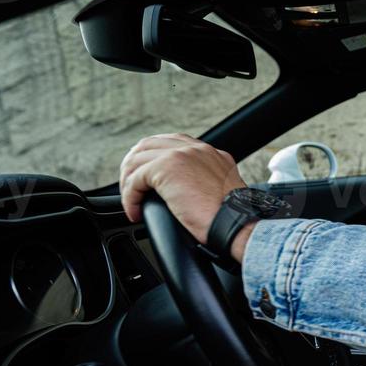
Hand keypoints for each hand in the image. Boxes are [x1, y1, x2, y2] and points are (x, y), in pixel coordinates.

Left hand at [119, 133, 245, 243]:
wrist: (237, 223)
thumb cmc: (233, 218)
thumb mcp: (223, 190)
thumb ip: (206, 181)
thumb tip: (188, 194)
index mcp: (209, 152)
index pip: (172, 142)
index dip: (153, 156)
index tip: (145, 174)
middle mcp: (195, 148)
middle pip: (149, 144)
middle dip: (134, 164)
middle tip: (129, 187)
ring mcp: (180, 155)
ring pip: (138, 160)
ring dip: (129, 182)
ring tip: (131, 202)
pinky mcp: (166, 168)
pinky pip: (135, 180)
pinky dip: (130, 197)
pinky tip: (134, 212)